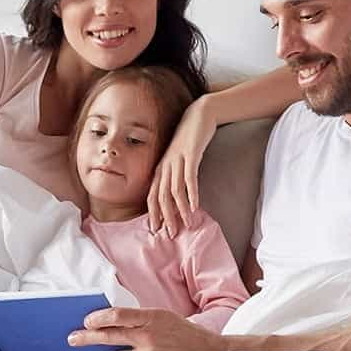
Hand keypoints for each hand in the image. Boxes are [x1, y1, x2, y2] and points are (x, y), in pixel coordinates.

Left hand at [69, 307, 225, 350]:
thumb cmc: (184, 334)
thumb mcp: (164, 318)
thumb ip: (140, 320)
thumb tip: (110, 324)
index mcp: (153, 317)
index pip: (118, 315)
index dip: (98, 318)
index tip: (86, 320)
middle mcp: (150, 336)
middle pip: (110, 335)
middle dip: (87, 337)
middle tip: (73, 339)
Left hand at [148, 96, 217, 234]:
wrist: (199, 115)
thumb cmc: (189, 140)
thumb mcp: (178, 159)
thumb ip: (175, 176)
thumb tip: (177, 197)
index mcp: (160, 168)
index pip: (152, 195)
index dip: (153, 214)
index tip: (156, 230)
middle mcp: (165, 166)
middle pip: (161, 196)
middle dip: (166, 217)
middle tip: (171, 234)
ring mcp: (177, 160)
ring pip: (175, 190)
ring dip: (180, 209)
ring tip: (187, 224)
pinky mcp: (191, 155)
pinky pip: (189, 178)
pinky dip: (192, 193)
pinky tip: (195, 206)